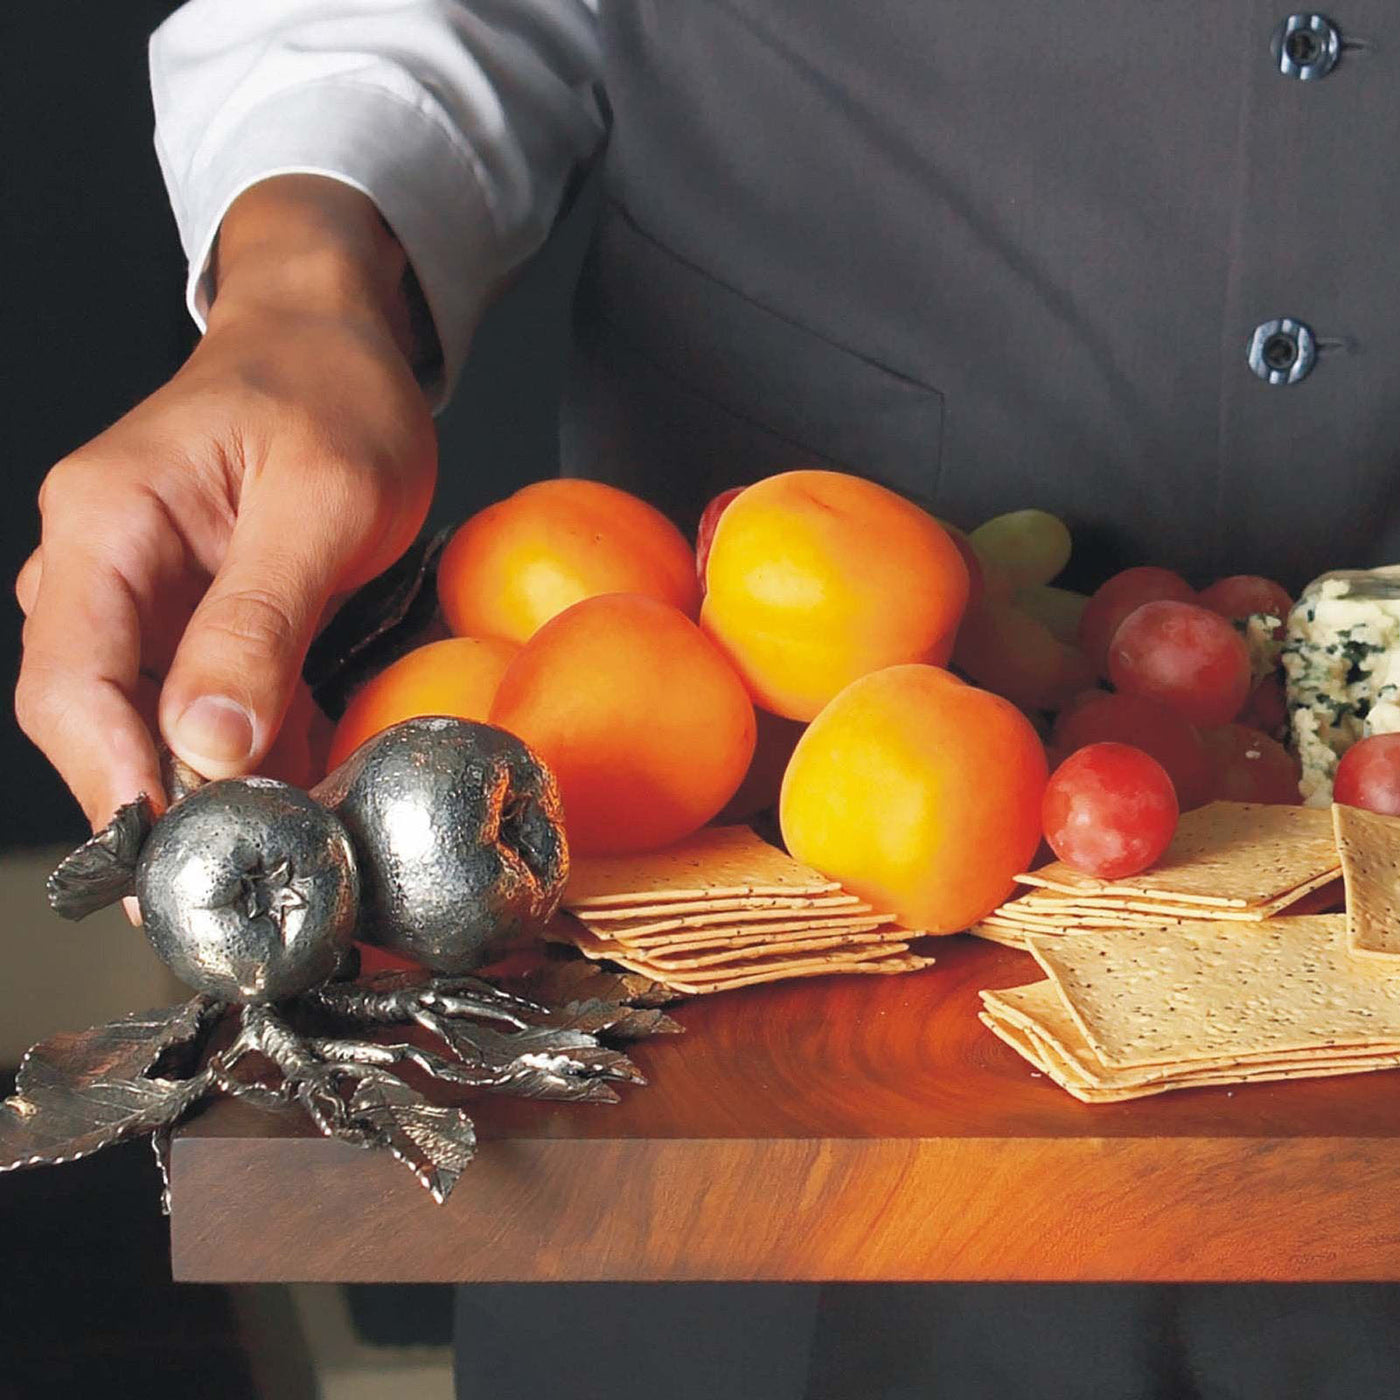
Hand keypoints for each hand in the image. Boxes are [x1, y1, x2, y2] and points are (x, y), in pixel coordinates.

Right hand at [15, 178, 437, 826]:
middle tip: (241, 882)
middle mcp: (100, 569)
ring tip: (287, 853)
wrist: (337, 344)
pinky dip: (252, 756)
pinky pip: (202, 710)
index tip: (175, 859)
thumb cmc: (330, 392)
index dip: (115, 783)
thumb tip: (208, 746)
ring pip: (152, 727)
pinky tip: (304, 792)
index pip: (71, 682)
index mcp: (106, 524)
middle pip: (98, 721)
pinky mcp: (190, 621)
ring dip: (215, 793)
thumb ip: (261, 619)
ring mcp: (141, 599)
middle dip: (165, 806)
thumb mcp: (322, 501)